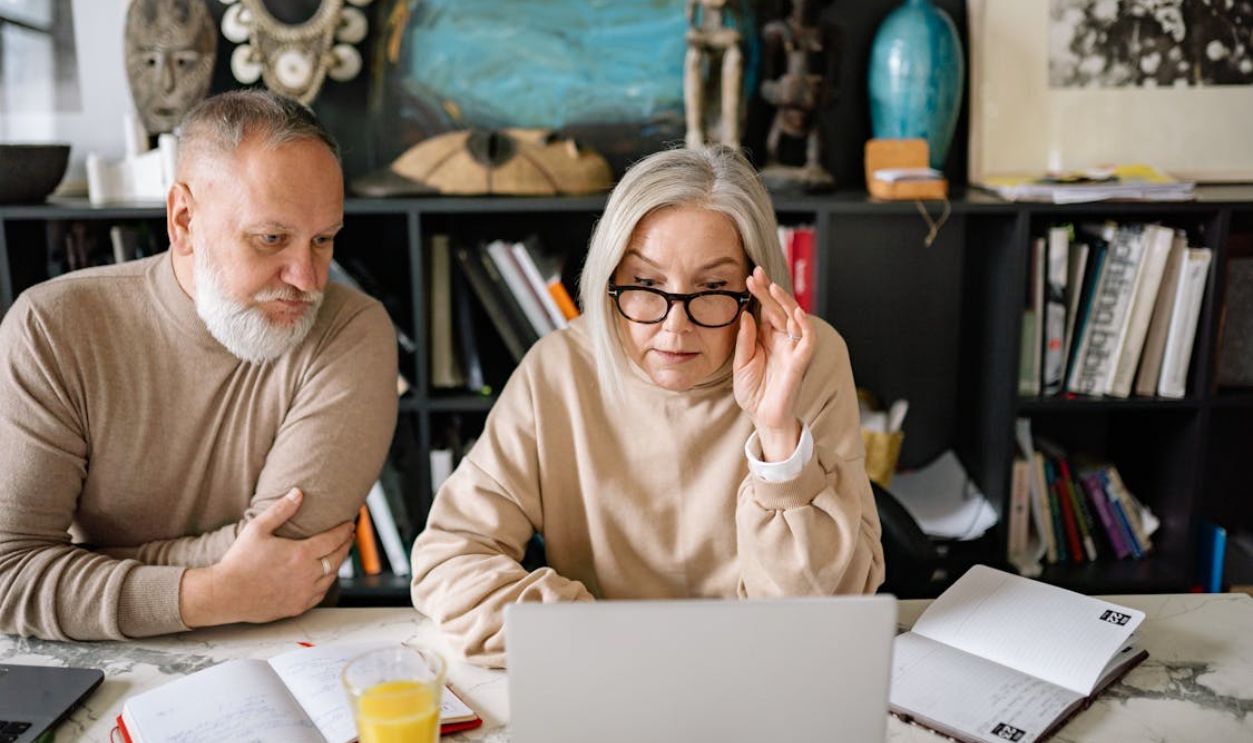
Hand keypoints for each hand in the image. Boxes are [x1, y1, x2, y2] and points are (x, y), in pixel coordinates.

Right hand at [180, 488, 354, 626]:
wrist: (225, 594)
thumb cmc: (239, 561)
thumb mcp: (258, 528)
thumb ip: (281, 509)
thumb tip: (298, 492)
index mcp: (301, 554)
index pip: (334, 539)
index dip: (344, 530)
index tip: (349, 524)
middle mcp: (307, 575)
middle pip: (338, 558)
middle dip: (346, 545)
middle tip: (349, 536)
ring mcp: (304, 593)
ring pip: (332, 577)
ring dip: (338, 564)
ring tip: (338, 553)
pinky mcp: (297, 607)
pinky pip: (321, 594)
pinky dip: (326, 582)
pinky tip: (324, 576)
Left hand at [733, 267, 814, 461]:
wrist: (762, 417)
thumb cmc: (752, 392)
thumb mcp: (741, 363)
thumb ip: (745, 340)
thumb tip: (746, 315)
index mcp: (767, 338)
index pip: (766, 310)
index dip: (760, 293)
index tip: (749, 277)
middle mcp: (781, 340)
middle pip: (779, 309)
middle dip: (769, 291)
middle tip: (756, 274)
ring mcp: (792, 349)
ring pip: (794, 319)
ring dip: (785, 301)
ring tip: (772, 286)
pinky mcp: (800, 361)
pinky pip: (807, 340)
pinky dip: (804, 325)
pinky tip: (796, 312)